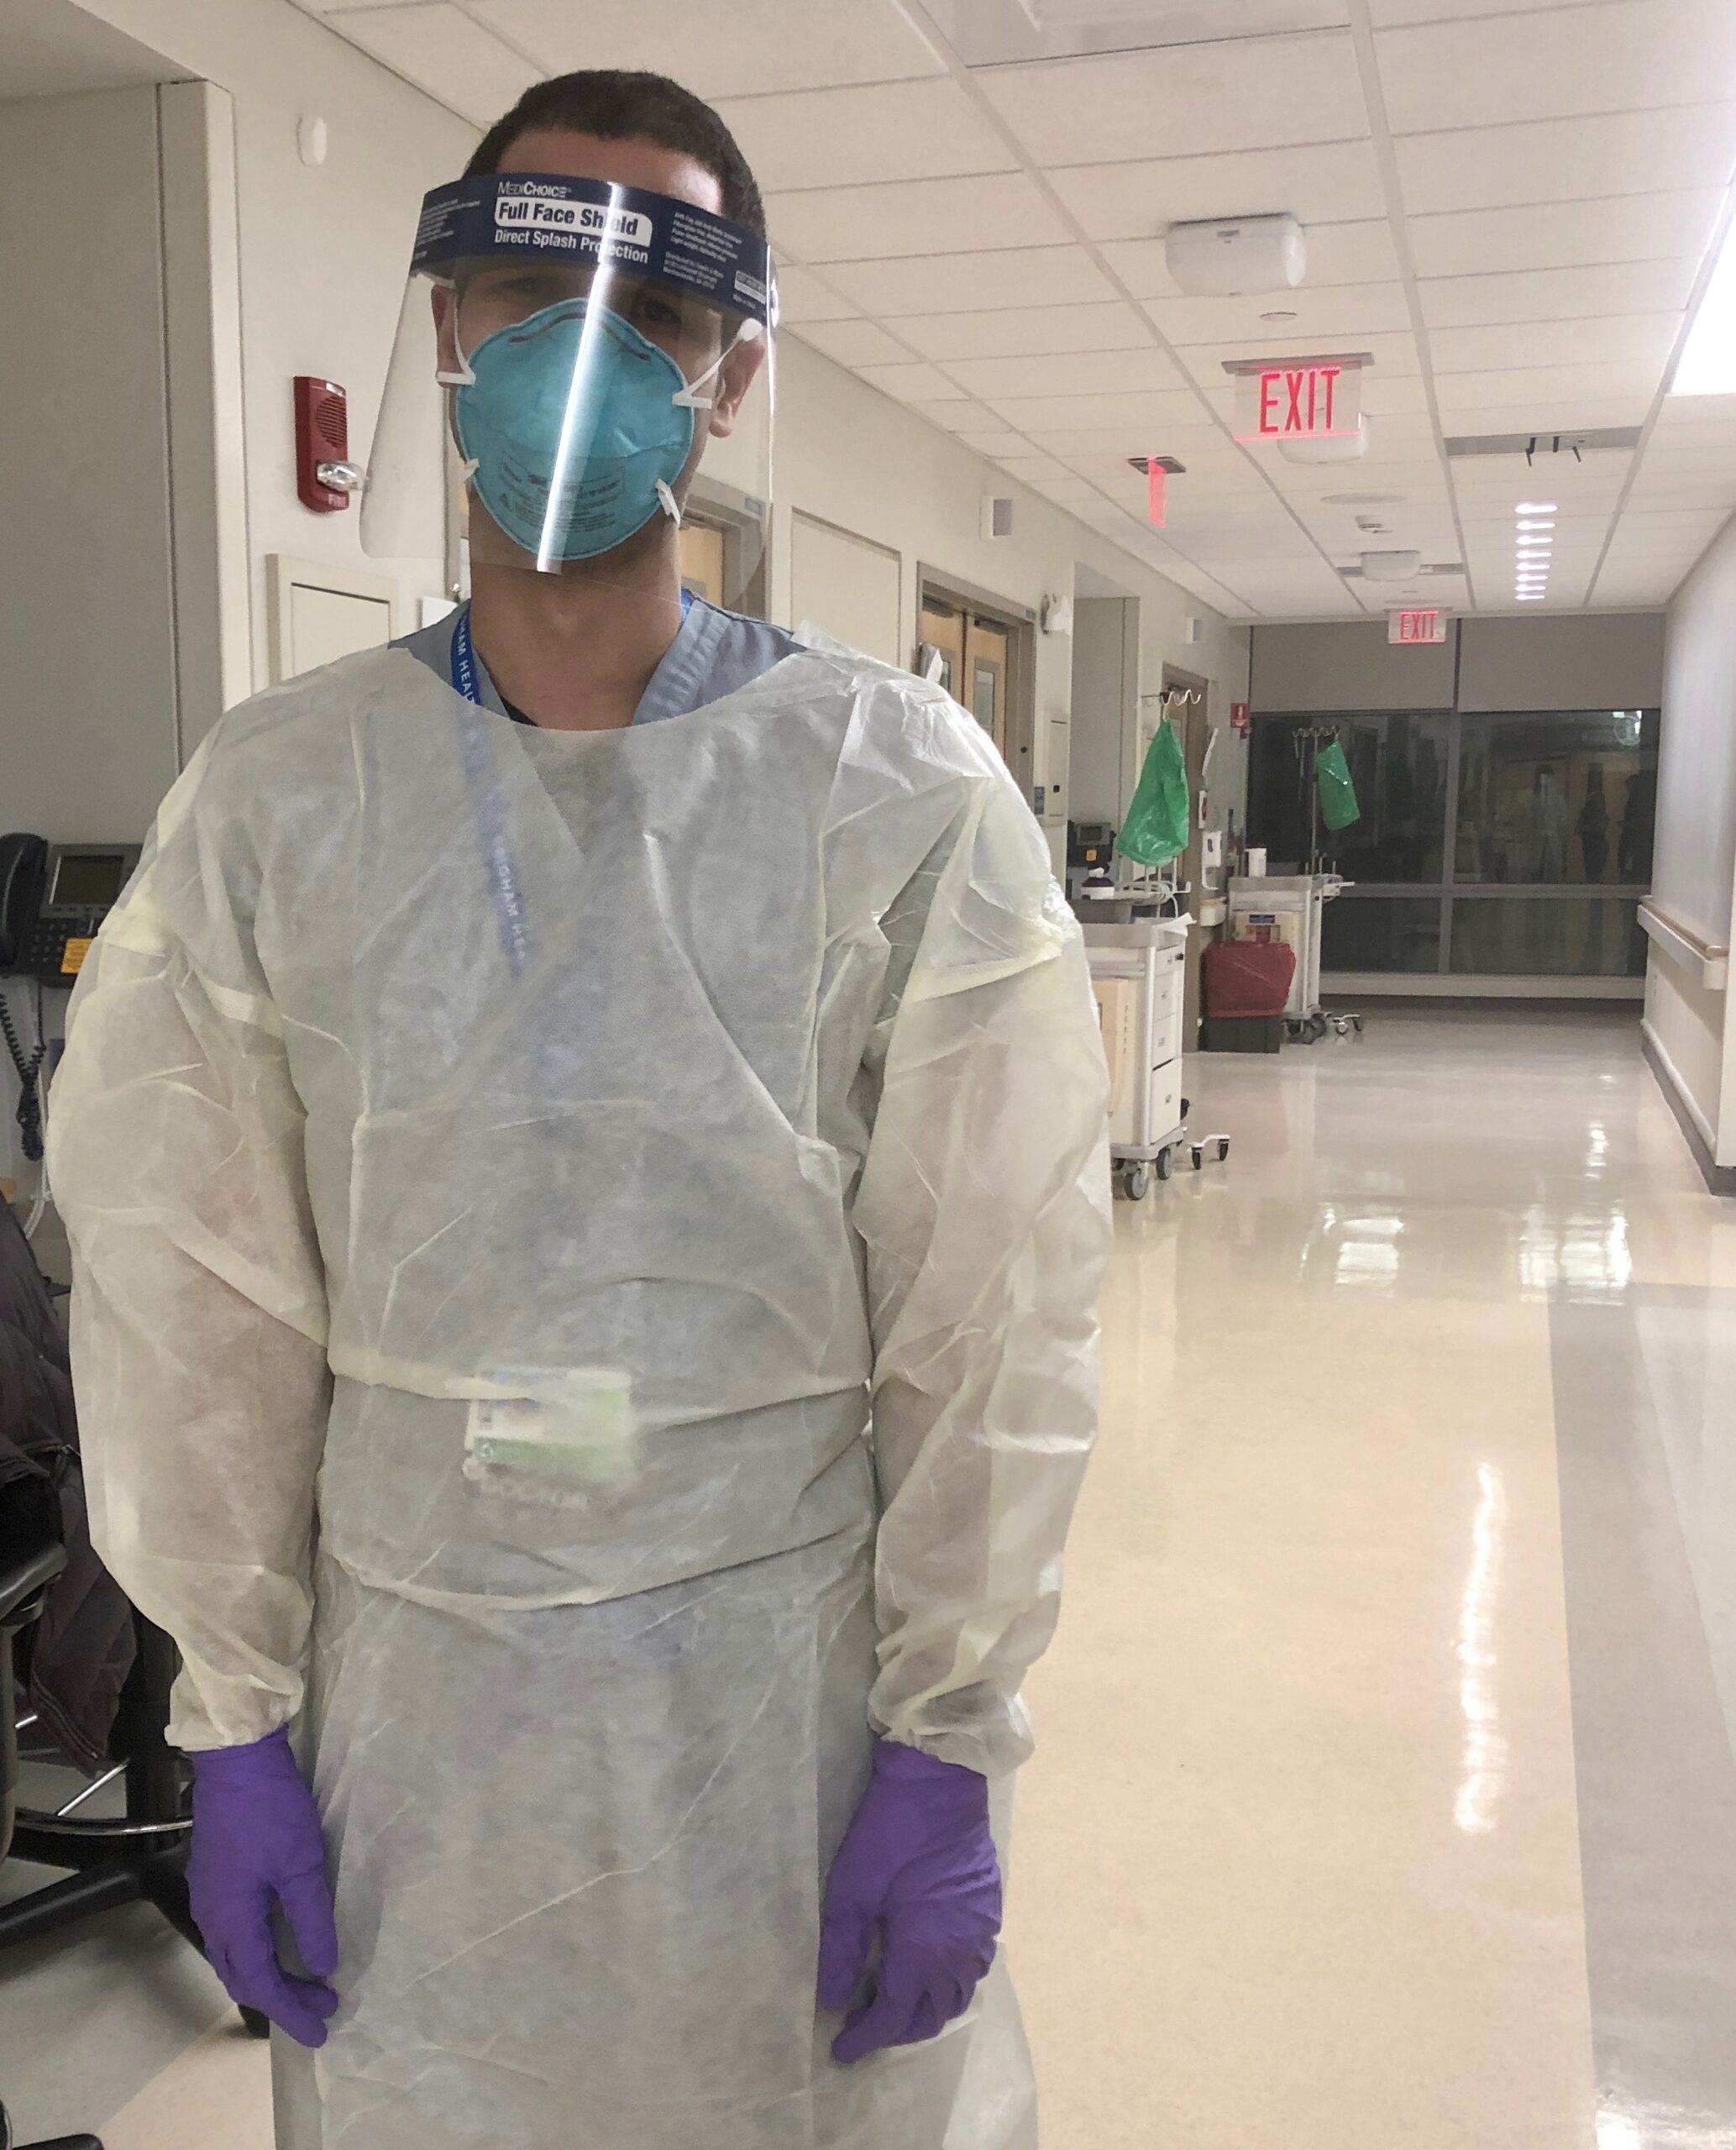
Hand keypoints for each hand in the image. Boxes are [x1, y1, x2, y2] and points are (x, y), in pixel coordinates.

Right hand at [187, 1727, 338, 2046]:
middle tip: (324, 2006)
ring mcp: (209, 1897)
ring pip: (235, 1957)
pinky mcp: (214, 1878)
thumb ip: (311, 1920)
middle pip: (244, 1977)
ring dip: (270, 1976)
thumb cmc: (272, 1812)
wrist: (236, 1760)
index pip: (262, 1984)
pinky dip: (258, 1951)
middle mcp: (213, 1917)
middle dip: (284, 1999)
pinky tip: (281, 1943)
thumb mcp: (302, 1866)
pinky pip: (233, 1934)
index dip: (292, 2011)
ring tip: (308, 1983)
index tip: (323, 2029)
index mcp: (232, 1920)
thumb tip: (322, 1967)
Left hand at [818, 1738, 1000, 2063]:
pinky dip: (953, 1981)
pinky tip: (932, 1965)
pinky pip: (977, 1964)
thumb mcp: (853, 1889)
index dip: (866, 2038)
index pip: (895, 2016)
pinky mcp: (989, 1907)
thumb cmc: (891, 1833)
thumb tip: (832, 2001)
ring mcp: (981, 1930)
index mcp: (925, 1952)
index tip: (840, 2049)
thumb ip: (842, 1950)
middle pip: (933, 2014)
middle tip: (865, 2027)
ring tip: (896, 2003)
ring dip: (929, 2009)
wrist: (940, 1781)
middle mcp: (960, 1952)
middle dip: (898, 2030)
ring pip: (960, 1993)